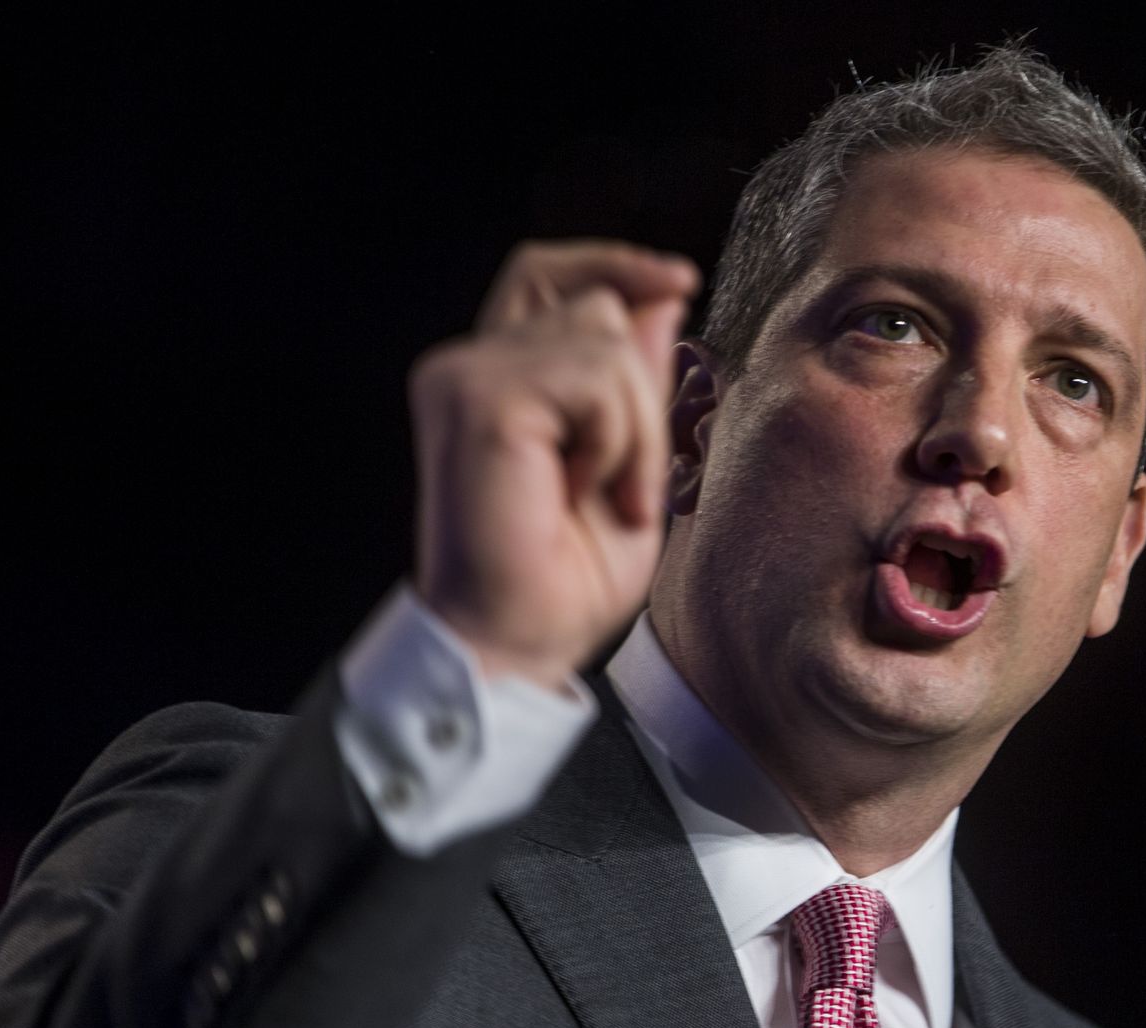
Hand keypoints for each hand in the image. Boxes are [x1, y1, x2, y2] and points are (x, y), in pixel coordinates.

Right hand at [408, 241, 699, 689]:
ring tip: (605, 496)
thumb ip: (637, 379)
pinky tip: (582, 492)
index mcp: (497, 378)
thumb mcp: (631, 462)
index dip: (612, 263)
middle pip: (598, 306)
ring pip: (606, 337)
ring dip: (634, 428)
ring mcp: (465, 376)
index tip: (680, 279)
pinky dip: (617, 441)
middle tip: (629, 486)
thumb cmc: (563, 581)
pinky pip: (597, 378)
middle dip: (642, 393)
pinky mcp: (479, 397)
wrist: (515, 646)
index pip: (545, 274)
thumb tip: (662, 293)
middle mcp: (469, 367)